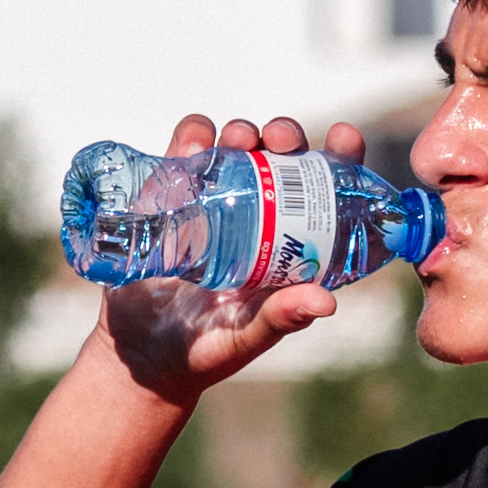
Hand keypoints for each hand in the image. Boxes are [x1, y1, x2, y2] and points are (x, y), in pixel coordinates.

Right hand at [96, 114, 367, 406]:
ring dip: (242, 133)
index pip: (327, 193)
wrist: (141, 354)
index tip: (346, 137)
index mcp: (290, 245)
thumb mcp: (247, 334)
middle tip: (280, 141)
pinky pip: (184, 153)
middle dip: (287, 137)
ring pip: (236, 147)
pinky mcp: (169, 196)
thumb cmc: (206, 350)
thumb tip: (328, 302)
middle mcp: (257, 215)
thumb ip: (282, 318)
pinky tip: (196, 143)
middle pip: (281, 158)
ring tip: (238, 140)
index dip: (342, 159)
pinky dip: (192, 136)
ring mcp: (213, 200)